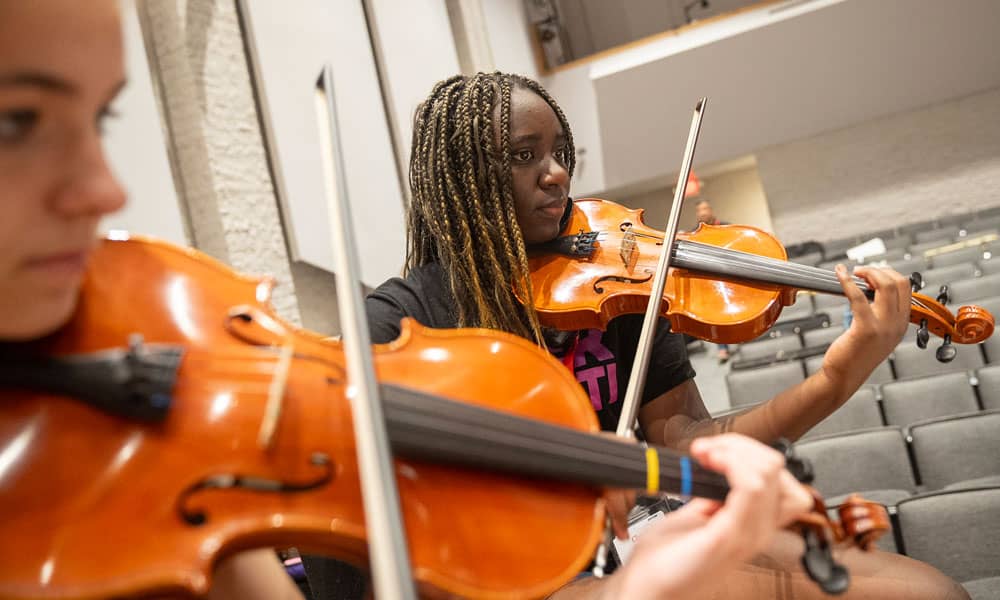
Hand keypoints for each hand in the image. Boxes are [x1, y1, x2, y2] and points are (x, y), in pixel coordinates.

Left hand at [609, 434, 812, 599]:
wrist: (646, 590)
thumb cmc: (664, 563)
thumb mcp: (693, 518)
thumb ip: (711, 497)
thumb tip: (716, 472)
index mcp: (750, 524)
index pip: (777, 477)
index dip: (745, 452)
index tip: (711, 450)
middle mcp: (756, 530)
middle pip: (778, 469)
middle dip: (742, 446)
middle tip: (709, 450)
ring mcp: (747, 534)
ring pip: (769, 472)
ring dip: (735, 451)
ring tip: (708, 456)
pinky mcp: (730, 536)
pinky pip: (752, 487)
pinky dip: (732, 463)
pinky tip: (710, 463)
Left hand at [821, 264, 909, 393]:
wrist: (843, 377)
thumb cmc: (854, 355)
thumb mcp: (876, 333)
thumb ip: (879, 314)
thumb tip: (869, 288)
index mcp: (901, 324)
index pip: (906, 287)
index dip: (888, 274)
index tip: (871, 273)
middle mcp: (897, 325)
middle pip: (898, 282)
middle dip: (878, 270)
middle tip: (860, 271)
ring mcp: (884, 327)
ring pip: (884, 285)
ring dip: (867, 272)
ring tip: (852, 272)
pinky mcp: (865, 328)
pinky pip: (858, 296)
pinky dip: (846, 281)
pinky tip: (839, 275)